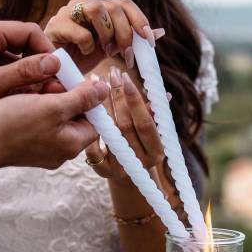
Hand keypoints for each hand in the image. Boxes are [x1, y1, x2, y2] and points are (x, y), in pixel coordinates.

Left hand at [0, 20, 62, 134]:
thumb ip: (23, 72)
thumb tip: (54, 63)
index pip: (30, 32)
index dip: (47, 51)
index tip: (58, 73)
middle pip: (27, 44)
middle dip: (41, 65)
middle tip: (52, 86)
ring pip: (21, 58)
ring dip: (31, 76)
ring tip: (38, 95)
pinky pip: (10, 69)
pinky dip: (19, 82)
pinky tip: (22, 98)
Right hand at [0, 79, 106, 169]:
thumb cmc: (12, 125)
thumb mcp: (53, 107)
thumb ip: (81, 98)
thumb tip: (104, 89)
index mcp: (71, 145)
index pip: (95, 121)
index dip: (90, 98)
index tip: (78, 81)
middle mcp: (58, 149)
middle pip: (74, 116)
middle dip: (66, 95)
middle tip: (52, 82)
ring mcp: (40, 147)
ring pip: (53, 115)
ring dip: (47, 97)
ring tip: (34, 86)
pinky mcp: (23, 141)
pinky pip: (35, 119)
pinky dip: (32, 104)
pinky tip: (21, 94)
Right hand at [44, 0, 164, 72]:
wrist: (54, 68)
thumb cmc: (82, 56)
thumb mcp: (112, 48)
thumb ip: (132, 39)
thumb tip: (160, 32)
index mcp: (100, 8)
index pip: (125, 3)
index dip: (140, 20)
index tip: (149, 41)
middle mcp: (85, 4)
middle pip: (113, 6)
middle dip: (125, 33)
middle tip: (126, 56)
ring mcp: (68, 11)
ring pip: (97, 9)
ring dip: (107, 34)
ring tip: (105, 51)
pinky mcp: (56, 25)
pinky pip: (81, 31)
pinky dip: (88, 46)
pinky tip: (85, 54)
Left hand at [85, 66, 164, 183]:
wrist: (130, 176)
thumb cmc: (143, 146)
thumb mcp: (153, 134)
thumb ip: (156, 116)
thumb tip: (165, 95)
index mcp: (156, 151)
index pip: (145, 123)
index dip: (135, 101)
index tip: (126, 79)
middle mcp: (139, 162)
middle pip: (125, 126)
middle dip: (117, 97)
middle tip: (111, 75)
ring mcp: (120, 168)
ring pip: (108, 134)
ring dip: (102, 107)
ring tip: (97, 84)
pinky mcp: (102, 171)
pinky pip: (93, 148)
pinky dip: (90, 128)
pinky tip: (87, 109)